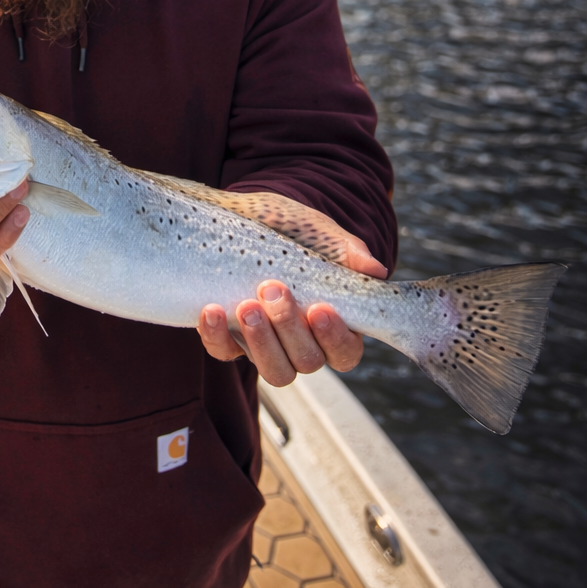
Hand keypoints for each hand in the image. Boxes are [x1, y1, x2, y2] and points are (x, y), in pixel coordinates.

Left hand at [197, 201, 382, 383]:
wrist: (246, 216)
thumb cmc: (293, 228)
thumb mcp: (319, 231)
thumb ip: (347, 250)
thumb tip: (375, 269)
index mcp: (333, 323)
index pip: (345, 352)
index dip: (335, 338)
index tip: (319, 309)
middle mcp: (301, 342)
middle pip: (307, 362)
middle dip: (289, 329)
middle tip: (273, 288)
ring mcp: (265, 344)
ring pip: (273, 371)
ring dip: (260, 342)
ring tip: (247, 305)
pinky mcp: (230, 339)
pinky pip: (224, 353)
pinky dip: (217, 337)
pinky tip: (211, 309)